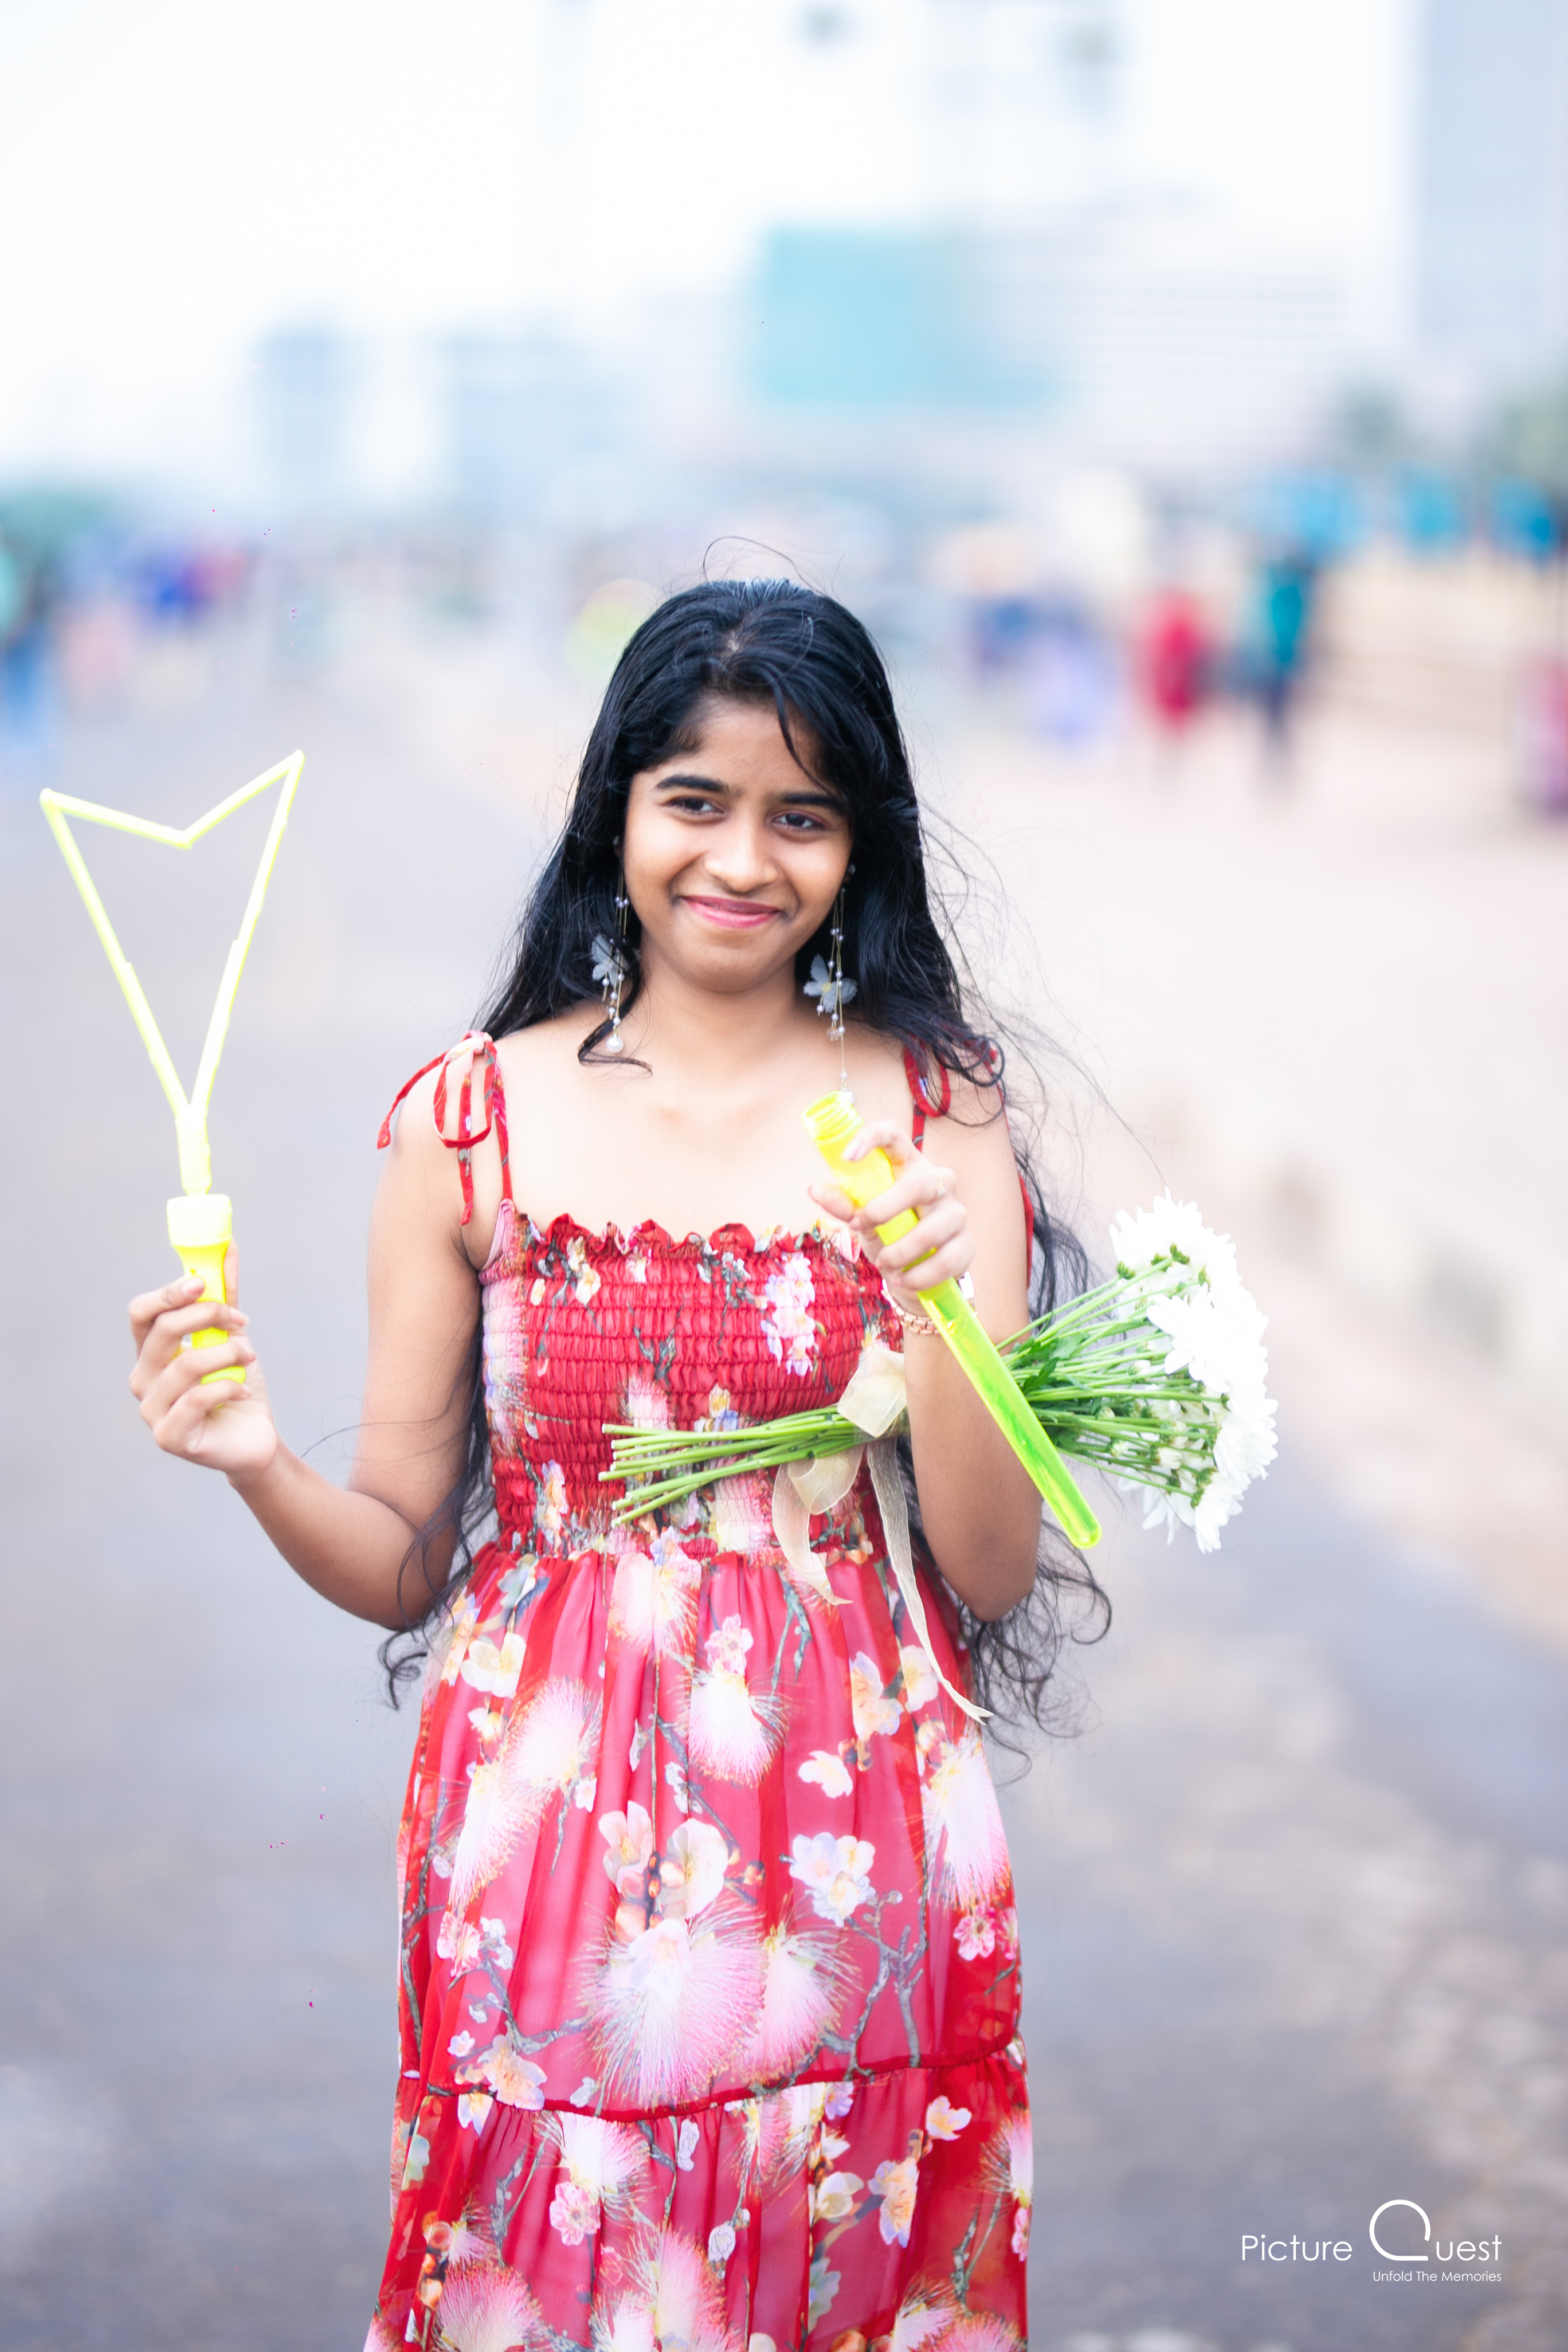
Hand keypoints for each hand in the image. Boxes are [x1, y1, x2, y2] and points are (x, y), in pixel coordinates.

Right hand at [128, 1248, 279, 1481]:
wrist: (255, 1438)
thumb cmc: (236, 1386)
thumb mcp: (232, 1336)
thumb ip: (225, 1296)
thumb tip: (229, 1247)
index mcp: (151, 1352)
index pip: (141, 1313)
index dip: (168, 1293)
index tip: (201, 1281)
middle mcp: (143, 1379)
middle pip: (162, 1331)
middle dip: (207, 1316)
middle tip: (240, 1321)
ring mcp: (151, 1410)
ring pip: (185, 1364)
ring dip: (227, 1354)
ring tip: (249, 1358)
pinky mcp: (169, 1436)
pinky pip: (196, 1399)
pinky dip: (227, 1387)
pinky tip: (241, 1390)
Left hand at [807, 1122, 972, 1320]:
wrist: (918, 1275)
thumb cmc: (889, 1235)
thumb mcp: (863, 1219)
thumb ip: (844, 1204)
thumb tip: (814, 1189)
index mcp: (909, 1166)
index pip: (894, 1135)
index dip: (870, 1138)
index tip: (846, 1157)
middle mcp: (939, 1182)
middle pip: (919, 1184)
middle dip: (884, 1209)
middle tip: (861, 1227)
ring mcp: (957, 1212)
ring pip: (930, 1230)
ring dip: (899, 1252)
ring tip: (884, 1263)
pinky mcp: (967, 1244)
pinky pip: (944, 1261)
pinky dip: (917, 1275)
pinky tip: (903, 1279)